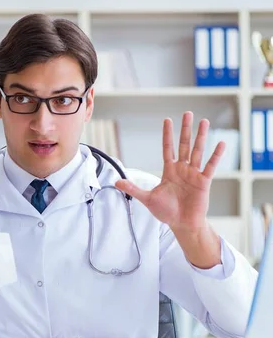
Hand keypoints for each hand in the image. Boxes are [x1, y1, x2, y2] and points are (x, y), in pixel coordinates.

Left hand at [115, 112, 222, 267]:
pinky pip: (210, 165)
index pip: (168, 148)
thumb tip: (116, 182)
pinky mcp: (204, 181)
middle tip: (188, 113)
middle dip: (185, 129)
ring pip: (197, 151)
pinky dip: (216, 155)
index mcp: (169, 170)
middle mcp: (182, 169)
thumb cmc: (166, 211)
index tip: (167, 120)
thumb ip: (133, 188)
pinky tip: (221, 143)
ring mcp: (193, 174)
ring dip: (201, 136)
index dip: (167, 134)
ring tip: (204, 121)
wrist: (181, 224)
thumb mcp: (147, 198)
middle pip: (184, 144)